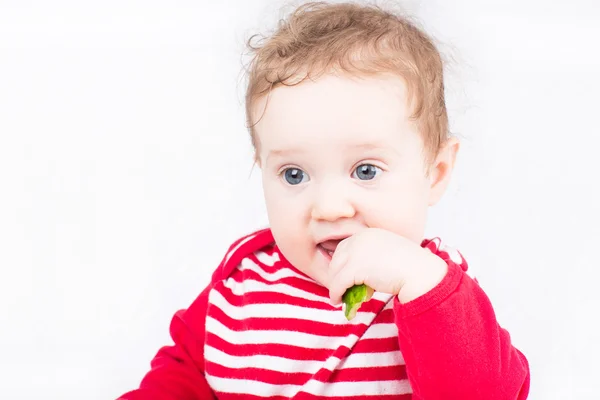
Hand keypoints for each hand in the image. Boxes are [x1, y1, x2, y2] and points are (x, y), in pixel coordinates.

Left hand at [327, 228, 447, 304]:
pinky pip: (338, 283)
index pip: (345, 247)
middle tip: (342, 289)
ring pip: (335, 271)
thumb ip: (371, 260)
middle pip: (337, 257)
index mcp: (369, 233)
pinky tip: (338, 301)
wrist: (420, 273)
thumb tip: (357, 277)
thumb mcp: (388, 255)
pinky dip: (336, 293)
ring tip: (339, 297)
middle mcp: (360, 239)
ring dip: (335, 286)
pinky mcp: (355, 268)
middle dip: (336, 274)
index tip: (344, 277)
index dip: (342, 263)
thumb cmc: (410, 267)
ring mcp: (356, 252)